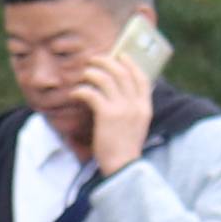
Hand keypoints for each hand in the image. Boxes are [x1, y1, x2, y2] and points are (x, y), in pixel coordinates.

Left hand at [77, 46, 155, 176]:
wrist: (123, 166)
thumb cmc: (125, 147)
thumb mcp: (137, 125)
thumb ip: (133, 109)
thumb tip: (121, 92)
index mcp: (145, 107)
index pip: (142, 78)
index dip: (131, 64)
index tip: (120, 55)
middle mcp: (136, 105)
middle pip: (122, 73)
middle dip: (106, 62)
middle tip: (93, 60)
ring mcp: (122, 109)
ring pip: (106, 79)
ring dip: (92, 73)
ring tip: (83, 75)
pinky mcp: (107, 115)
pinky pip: (92, 93)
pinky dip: (81, 90)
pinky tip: (75, 93)